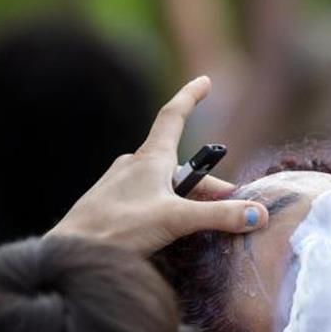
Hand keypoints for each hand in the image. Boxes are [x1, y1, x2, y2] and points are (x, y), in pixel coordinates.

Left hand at [48, 76, 268, 255]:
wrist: (72, 250)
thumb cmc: (119, 228)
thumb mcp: (176, 220)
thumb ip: (219, 216)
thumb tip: (258, 214)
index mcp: (150, 158)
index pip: (173, 115)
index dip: (190, 96)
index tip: (205, 80)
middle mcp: (135, 165)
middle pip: (182, 166)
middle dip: (209, 184)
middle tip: (232, 208)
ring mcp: (122, 184)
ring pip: (166, 185)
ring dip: (189, 200)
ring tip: (201, 227)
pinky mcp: (114, 205)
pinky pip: (150, 199)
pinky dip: (169, 209)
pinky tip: (171, 232)